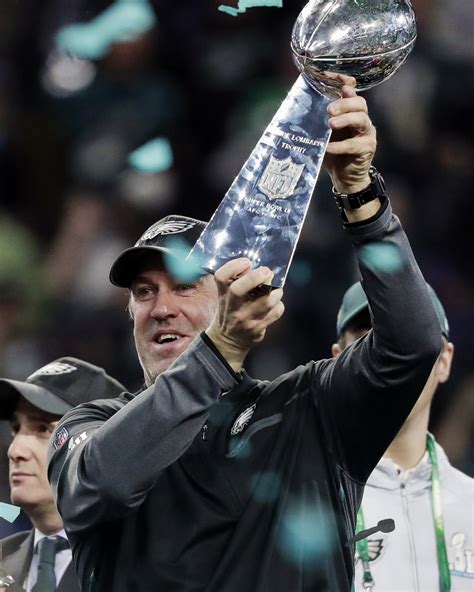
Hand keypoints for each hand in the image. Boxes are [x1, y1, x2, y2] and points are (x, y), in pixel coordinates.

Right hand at [206, 258, 284, 371]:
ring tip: (275, 290)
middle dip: (257, 277)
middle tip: (267, 272)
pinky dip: (279, 305)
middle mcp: (232, 306)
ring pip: (266, 301)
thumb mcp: (226, 295)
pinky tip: (274, 304)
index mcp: (223, 294)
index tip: (247, 262)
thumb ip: (238, 281)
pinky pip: (276, 312)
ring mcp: (245, 318)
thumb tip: (261, 267)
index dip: (234, 266)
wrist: (229, 340)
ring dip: (276, 291)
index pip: (221, 277)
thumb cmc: (230, 311)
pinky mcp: (257, 328)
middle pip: (239, 289)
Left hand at [324, 76, 376, 194]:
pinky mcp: (367, 148)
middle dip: (344, 104)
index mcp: (350, 111)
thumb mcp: (322, 134)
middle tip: (329, 110)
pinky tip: (329, 147)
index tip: (333, 78)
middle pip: (359, 103)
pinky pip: (354, 144)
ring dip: (346, 119)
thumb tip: (295, 108)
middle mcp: (361, 119)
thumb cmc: (333, 153)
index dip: (344, 81)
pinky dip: (341, 146)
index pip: (352, 90)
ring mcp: (366, 133)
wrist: (344, 177)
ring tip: (331, 124)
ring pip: (361, 120)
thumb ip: (316, 121)